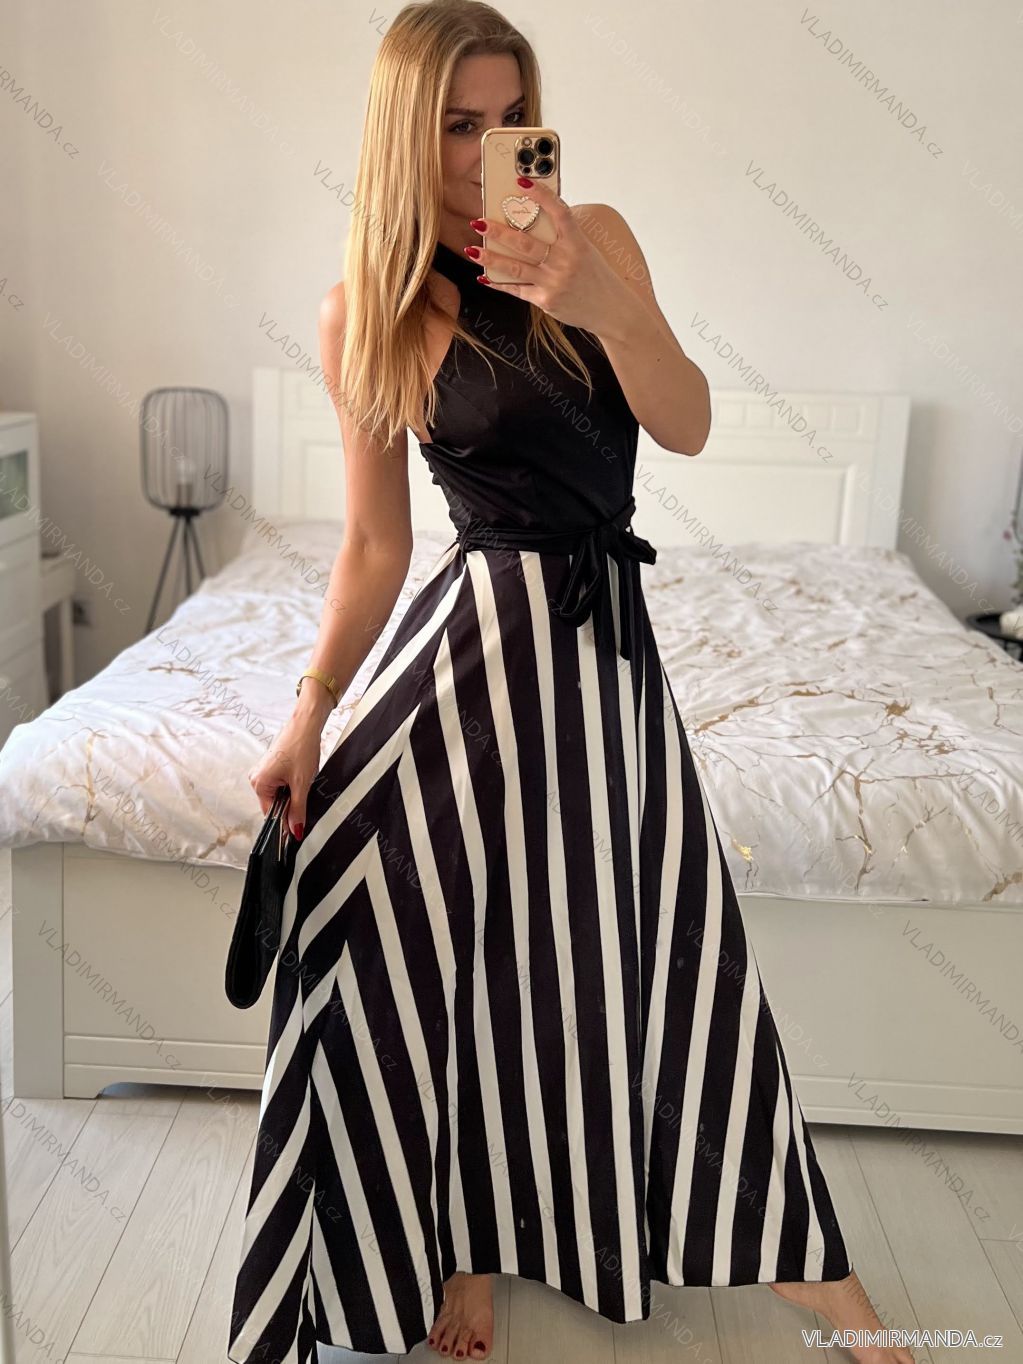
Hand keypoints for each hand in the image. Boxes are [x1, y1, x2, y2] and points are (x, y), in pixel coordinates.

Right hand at [247, 714, 322, 839]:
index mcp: (259, 783)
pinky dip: (291, 784)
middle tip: (303, 790)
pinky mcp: (271, 766)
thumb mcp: (301, 783)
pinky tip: (300, 774)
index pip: (271, 814)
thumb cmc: (301, 747)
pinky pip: (280, 784)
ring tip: (302, 778)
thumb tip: (295, 830)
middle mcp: (257, 778)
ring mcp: (263, 771)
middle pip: (274, 804)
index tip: (297, 828)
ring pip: (279, 794)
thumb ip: (298, 809)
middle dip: (290, 803)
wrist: (306, 724)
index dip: (285, 821)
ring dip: (292, 793)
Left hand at [470, 177, 625, 334]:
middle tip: (479, 221)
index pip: (559, 212)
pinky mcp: (546, 300)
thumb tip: (536, 219)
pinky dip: (499, 282)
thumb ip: (564, 236)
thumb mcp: (587, 251)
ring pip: (515, 267)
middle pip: (525, 242)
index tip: (522, 181)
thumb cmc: (597, 277)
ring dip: (491, 256)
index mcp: (578, 243)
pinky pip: (517, 289)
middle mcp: (565, 261)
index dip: (541, 195)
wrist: (612, 311)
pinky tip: (484, 276)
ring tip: (473, 248)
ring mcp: (554, 282)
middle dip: (499, 231)